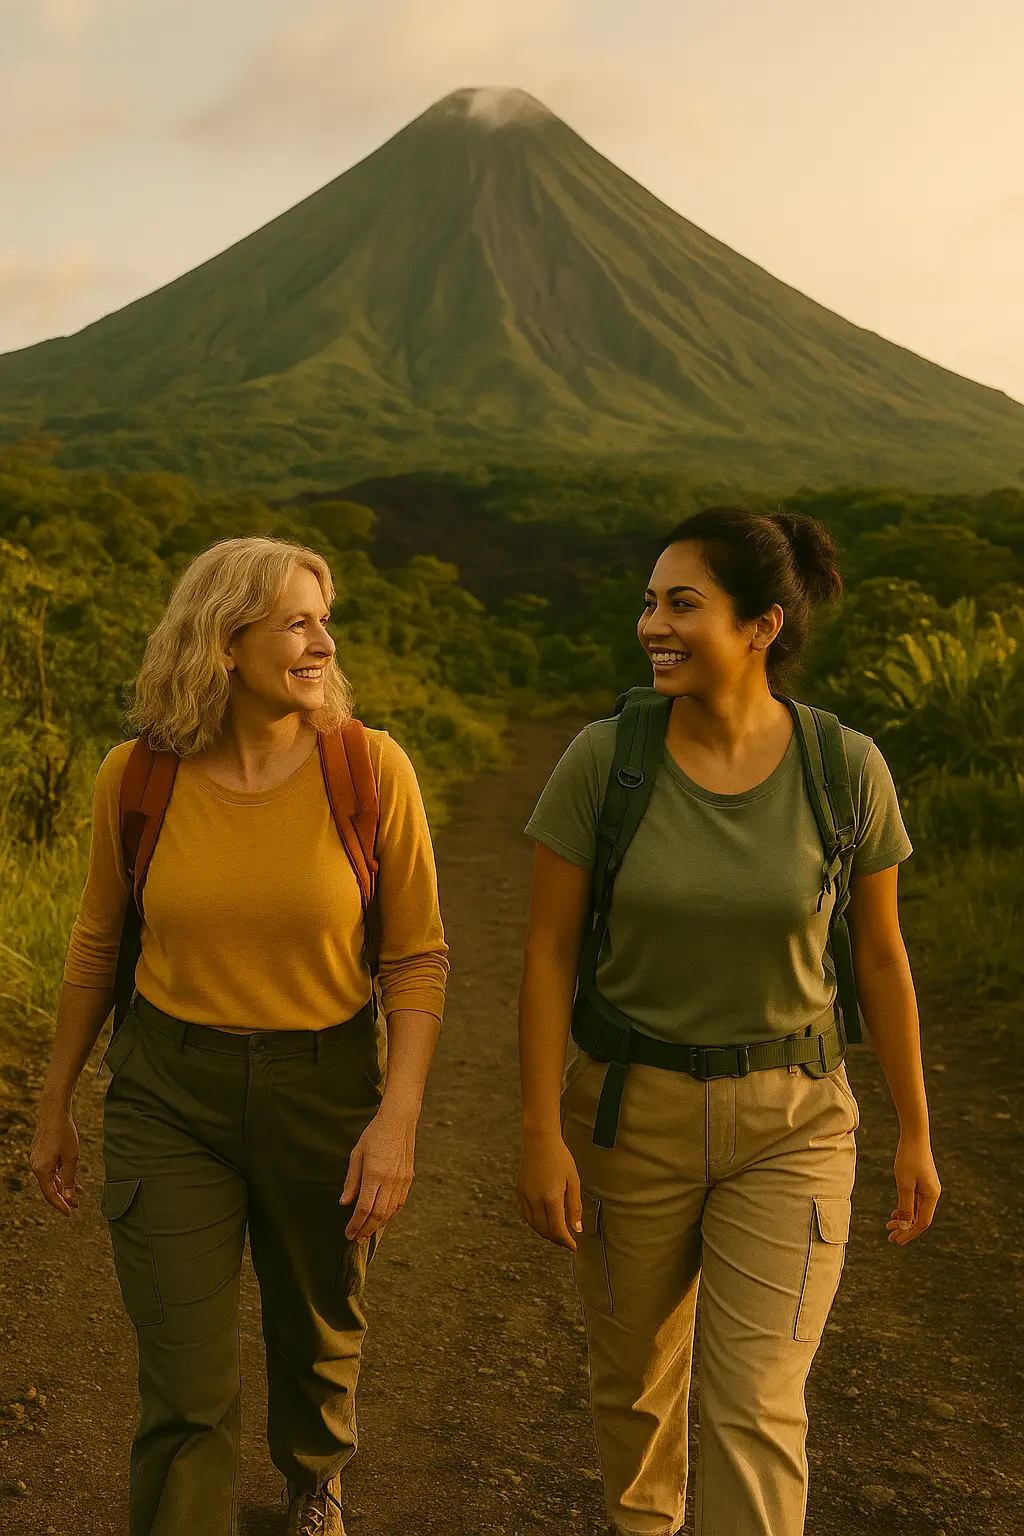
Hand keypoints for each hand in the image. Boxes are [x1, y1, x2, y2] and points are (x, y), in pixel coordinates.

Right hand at [30, 1105, 81, 1216]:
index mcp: (42, 1170)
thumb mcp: (71, 1157)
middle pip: (49, 1188)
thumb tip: (69, 1197)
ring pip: (50, 1179)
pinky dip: (60, 1175)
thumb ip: (70, 1178)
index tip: (70, 1213)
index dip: (60, 1205)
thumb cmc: (64, 1133)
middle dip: (63, 1197)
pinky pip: (50, 1170)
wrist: (53, 1112)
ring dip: (63, 1186)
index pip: (50, 1194)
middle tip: (77, 1206)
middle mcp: (36, 1167)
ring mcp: (37, 1160)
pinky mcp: (40, 1155)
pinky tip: (71, 1178)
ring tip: (78, 1193)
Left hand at [340, 1104, 416, 1240]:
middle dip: (366, 1230)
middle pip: (378, 1215)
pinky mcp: (408, 1179)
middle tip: (356, 1239)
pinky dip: (390, 1214)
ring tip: (367, 1232)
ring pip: (390, 1212)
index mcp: (374, 1173)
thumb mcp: (356, 1154)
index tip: (348, 1233)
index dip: (355, 1224)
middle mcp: (390, 1180)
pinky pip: (399, 1203)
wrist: (399, 1121)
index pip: (363, 1208)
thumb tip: (344, 1203)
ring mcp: (401, 1180)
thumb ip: (351, 1180)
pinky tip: (382, 1218)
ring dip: (378, 1225)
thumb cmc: (374, 1135)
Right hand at [517, 1133, 582, 1251]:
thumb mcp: (573, 1181)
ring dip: (545, 1233)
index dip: (566, 1242)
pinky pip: (526, 1215)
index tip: (574, 1247)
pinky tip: (543, 1221)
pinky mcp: (519, 1191)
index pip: (557, 1230)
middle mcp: (535, 1200)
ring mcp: (525, 1196)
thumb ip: (574, 1207)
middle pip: (545, 1230)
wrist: (539, 1140)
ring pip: (533, 1225)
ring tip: (557, 1233)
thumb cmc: (560, 1158)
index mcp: (551, 1198)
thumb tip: (577, 1229)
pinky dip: (535, 1223)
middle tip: (567, 1241)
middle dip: (557, 1239)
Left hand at [886, 1132, 940, 1245]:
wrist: (914, 1136)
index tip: (897, 1241)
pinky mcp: (922, 1183)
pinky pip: (915, 1201)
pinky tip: (895, 1212)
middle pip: (919, 1218)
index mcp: (931, 1196)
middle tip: (890, 1238)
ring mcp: (928, 1188)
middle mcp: (932, 1194)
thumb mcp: (904, 1184)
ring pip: (916, 1210)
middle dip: (905, 1229)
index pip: (922, 1223)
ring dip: (904, 1219)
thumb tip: (905, 1227)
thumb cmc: (908, 1159)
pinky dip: (905, 1208)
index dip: (910, 1233)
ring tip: (889, 1226)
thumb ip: (905, 1206)